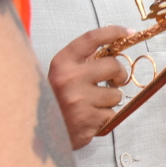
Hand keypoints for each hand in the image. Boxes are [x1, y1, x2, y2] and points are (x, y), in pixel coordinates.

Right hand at [47, 26, 130, 149]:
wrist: (38, 133)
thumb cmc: (54, 100)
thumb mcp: (60, 75)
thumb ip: (81, 63)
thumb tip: (113, 49)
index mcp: (62, 64)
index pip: (91, 39)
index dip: (112, 33)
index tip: (127, 32)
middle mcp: (70, 79)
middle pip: (113, 66)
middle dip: (119, 74)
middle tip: (115, 80)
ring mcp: (80, 100)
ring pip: (116, 94)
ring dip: (110, 100)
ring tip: (93, 104)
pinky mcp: (88, 120)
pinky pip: (112, 114)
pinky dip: (105, 117)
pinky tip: (90, 118)